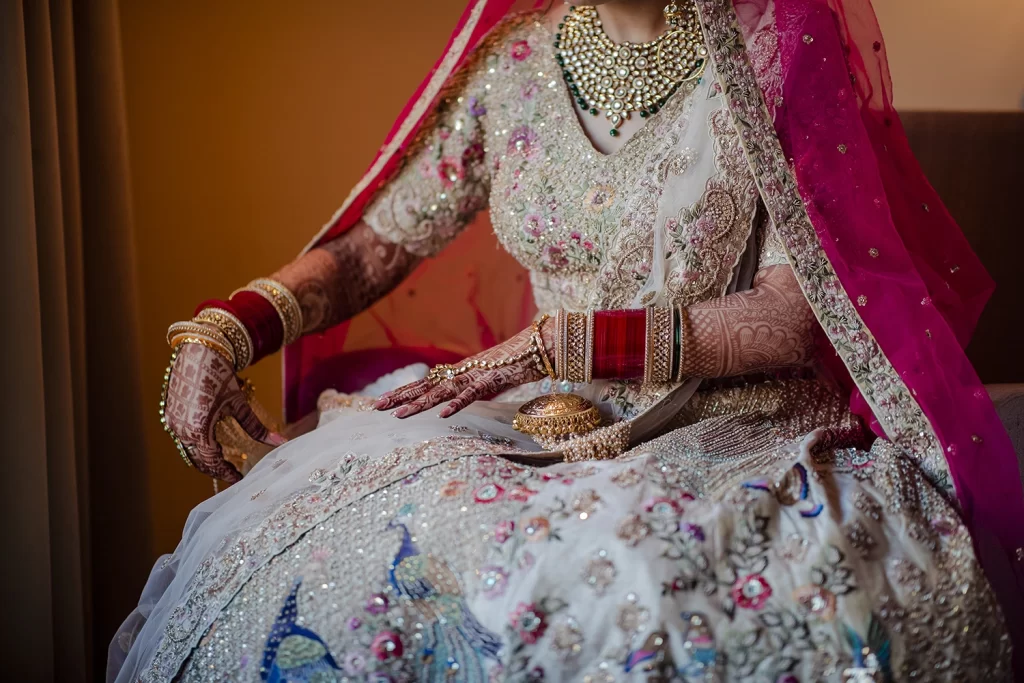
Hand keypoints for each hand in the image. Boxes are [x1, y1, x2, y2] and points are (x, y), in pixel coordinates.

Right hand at [163, 342, 283, 482]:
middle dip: (215, 468)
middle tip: (233, 472)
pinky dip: (195, 444)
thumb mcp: (239, 404)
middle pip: (198, 461)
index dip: (227, 472)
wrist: (199, 350)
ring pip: (188, 450)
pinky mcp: (168, 414)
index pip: (213, 463)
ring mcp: (172, 423)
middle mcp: (181, 431)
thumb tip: (280, 442)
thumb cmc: (220, 376)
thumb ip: (257, 428)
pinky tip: (209, 442)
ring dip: (204, 458)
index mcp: (198, 432)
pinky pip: (182, 437)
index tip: (239, 478)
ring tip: (223, 460)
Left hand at [373, 322, 554, 418]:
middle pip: (426, 386)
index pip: (426, 383)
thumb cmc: (516, 363)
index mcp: (460, 372)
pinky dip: (457, 403)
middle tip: (376, 407)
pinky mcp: (492, 381)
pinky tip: (442, 413)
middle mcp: (463, 372)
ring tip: (399, 414)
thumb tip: (457, 398)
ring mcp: (476, 376)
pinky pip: (471, 394)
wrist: (539, 346)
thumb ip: (472, 387)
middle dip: (401, 397)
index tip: (382, 402)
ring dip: (420, 403)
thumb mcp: (489, 378)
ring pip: (442, 391)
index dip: (404, 392)